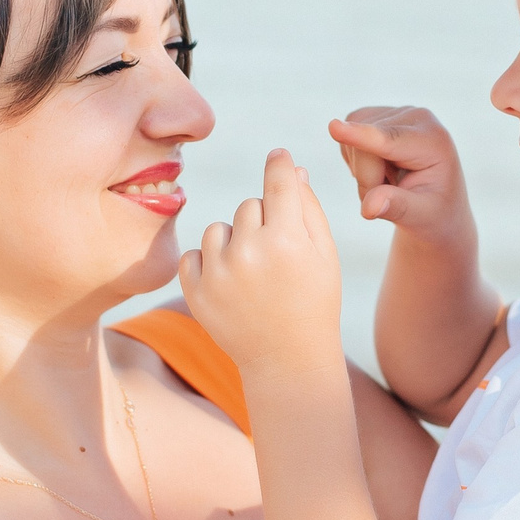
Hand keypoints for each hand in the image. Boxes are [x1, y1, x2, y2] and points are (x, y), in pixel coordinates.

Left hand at [177, 149, 343, 374]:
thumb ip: (308, 208)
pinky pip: (194, 255)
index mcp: (287, 240)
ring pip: (218, 228)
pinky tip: (231, 284)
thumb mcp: (324, 256)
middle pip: (249, 205)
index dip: (279, 164)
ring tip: (253, 273)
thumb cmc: (314, 303)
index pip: (277, 181)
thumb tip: (291, 167)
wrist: (288, 361)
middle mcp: (250, 252)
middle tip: (277, 254)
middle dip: (263, 220)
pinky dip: (209, 264)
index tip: (278, 157)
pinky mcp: (197, 293)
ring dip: (233, 241)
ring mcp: (220, 273)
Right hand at [327, 107, 474, 251]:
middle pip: (364, 147)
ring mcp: (394, 113)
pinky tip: (380, 170)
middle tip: (385, 200)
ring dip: (361, 173)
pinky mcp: (375, 116)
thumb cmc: (434, 211)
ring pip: (351, 141)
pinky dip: (356, 163)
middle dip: (366, 181)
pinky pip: (347, 140)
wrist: (438, 201)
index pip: (391, 140)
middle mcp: (415, 117)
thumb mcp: (422, 216)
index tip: (334, 128)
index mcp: (433, 141)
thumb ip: (397, 208)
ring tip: (389, 183)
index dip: (362, 136)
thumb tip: (369, 207)